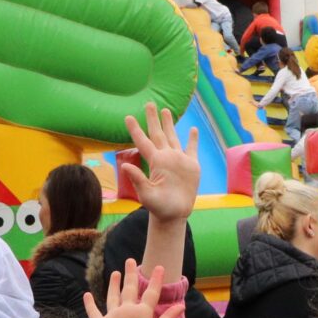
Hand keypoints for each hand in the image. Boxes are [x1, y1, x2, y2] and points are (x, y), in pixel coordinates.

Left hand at [117, 103, 200, 222]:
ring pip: (173, 137)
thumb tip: (124, 165)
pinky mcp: (191, 166)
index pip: (143, 141)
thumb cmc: (158, 207)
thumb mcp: (146, 194)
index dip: (136, 129)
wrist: (174, 214)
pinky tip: (192, 129)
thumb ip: (137, 179)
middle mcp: (165, 158)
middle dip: (153, 119)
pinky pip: (192, 149)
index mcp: (155, 162)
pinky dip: (193, 139)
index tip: (128, 116)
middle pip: (158, 134)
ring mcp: (178, 160)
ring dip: (170, 124)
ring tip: (166, 110)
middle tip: (149, 103)